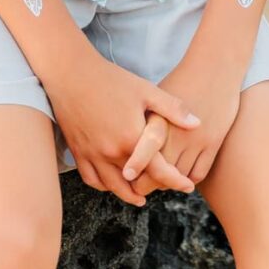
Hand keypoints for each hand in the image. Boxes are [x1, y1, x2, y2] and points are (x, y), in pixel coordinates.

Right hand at [43, 46, 201, 207]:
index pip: (159, 170)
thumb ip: (172, 109)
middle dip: (153, 188)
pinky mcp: (78, 152)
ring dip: (129, 194)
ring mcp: (92, 155)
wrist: (71, 73)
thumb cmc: (111, 79)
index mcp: (131, 139)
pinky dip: (105, 186)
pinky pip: (92, 179)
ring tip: (141, 196)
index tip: (188, 187)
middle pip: (136, 184)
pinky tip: (113, 184)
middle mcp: (111, 152)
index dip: (176, 181)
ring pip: (113, 187)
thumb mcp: (145, 90)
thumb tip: (197, 124)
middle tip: (165, 189)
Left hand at [122, 57, 241, 195]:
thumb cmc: (183, 78)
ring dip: (168, 183)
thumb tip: (123, 135)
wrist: (216, 67)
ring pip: (179, 176)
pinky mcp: (214, 143)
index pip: (145, 152)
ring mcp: (197, 140)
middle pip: (160, 171)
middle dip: (147, 182)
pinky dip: (189, 179)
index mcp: (159, 120)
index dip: (136, 167)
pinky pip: (199, 173)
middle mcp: (178, 133)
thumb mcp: (156, 94)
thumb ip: (143, 119)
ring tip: (159, 181)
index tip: (128, 176)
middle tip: (139, 184)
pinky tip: (182, 175)